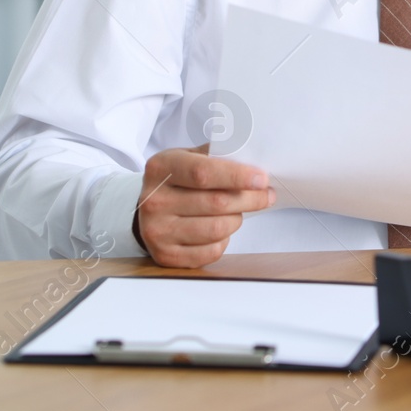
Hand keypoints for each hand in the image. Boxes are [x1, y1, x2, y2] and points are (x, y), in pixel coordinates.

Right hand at [134, 144, 274, 267]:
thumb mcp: (187, 157)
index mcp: (161, 168)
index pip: (203, 173)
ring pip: (217, 229)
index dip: (236, 176)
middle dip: (250, 199)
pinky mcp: (166, 255)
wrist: (145, 209)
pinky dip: (224, 240)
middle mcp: (155, 201)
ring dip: (237, 219)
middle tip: (266, 195)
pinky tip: (220, 229)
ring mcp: (158, 231)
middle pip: (216, 203)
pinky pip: (211, 251)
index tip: (262, 179)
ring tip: (237, 211)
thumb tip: (252, 158)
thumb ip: (215, 155)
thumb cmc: (177, 180)